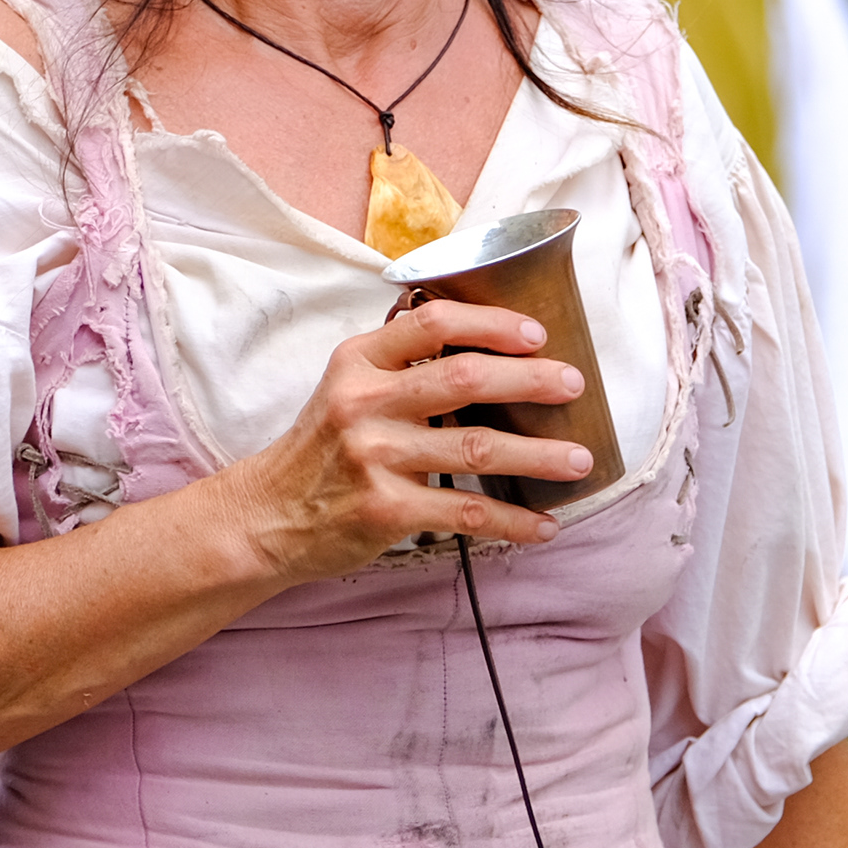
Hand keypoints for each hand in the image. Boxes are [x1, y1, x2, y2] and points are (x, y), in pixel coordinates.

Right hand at [229, 301, 589, 582]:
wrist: (266, 516)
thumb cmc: (321, 448)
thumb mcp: (346, 388)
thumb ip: (400, 365)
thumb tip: (485, 349)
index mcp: (358, 361)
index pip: (431, 322)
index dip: (490, 323)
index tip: (535, 333)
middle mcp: (364, 402)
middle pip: (464, 378)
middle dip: (530, 380)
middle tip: (574, 386)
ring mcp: (374, 457)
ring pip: (477, 447)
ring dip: (539, 454)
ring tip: (580, 460)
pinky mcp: (385, 511)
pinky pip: (466, 512)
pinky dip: (514, 521)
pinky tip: (545, 524)